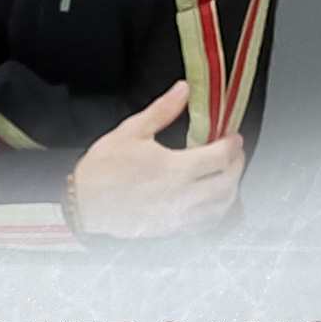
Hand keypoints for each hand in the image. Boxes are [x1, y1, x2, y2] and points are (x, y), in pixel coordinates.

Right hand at [72, 81, 244, 237]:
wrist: (83, 202)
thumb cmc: (103, 169)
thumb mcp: (132, 130)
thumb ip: (162, 110)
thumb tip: (182, 91)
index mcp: (175, 169)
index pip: (219, 158)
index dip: (232, 146)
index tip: (234, 138)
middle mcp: (181, 196)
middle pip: (226, 183)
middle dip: (237, 166)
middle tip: (236, 154)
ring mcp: (177, 216)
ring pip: (220, 207)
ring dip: (231, 190)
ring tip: (229, 176)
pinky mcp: (171, 230)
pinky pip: (205, 224)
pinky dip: (217, 212)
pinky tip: (214, 203)